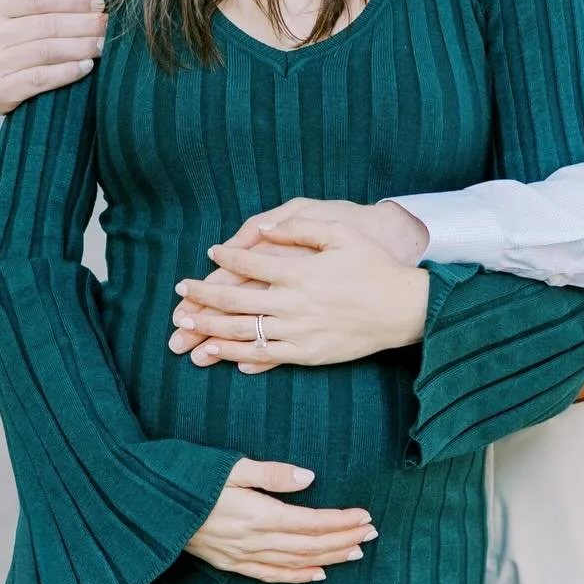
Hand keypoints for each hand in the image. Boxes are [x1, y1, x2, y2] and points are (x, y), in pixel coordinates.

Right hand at [0, 0, 107, 114]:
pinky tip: (87, 66)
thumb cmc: (3, 26)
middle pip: (47, 25)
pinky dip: (68, 72)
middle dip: (84, 24)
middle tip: (108, 24)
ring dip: (82, 47)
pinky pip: (41, 79)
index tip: (99, 2)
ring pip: (47, 51)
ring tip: (103, 44)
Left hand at [170, 204, 430, 371]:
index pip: (250, 262)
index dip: (226, 257)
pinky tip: (218, 351)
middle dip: (203, 295)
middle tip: (180, 291)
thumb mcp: (341, 234)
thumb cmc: (373, 266)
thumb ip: (300, 228)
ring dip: (210, 327)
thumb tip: (265, 228)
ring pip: (244, 332)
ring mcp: (299, 332)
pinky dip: (238, 353)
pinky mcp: (308, 354)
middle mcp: (294, 303)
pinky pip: (265, 355)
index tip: (211, 253)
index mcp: (300, 271)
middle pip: (236, 300)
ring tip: (186, 324)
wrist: (403, 309)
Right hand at [184, 458, 376, 582]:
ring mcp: (240, 556)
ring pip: (294, 563)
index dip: (341, 521)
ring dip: (327, 558)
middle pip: (309, 545)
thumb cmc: (188, 478)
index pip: (311, 522)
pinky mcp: (228, 563)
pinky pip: (270, 575)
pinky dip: (297, 577)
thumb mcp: (229, 466)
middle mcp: (252, 541)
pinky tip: (317, 575)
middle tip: (372, 533)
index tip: (366, 516)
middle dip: (343, 539)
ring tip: (355, 552)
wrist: (148, 505)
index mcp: (256, 515)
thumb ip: (271, 474)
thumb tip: (309, 478)